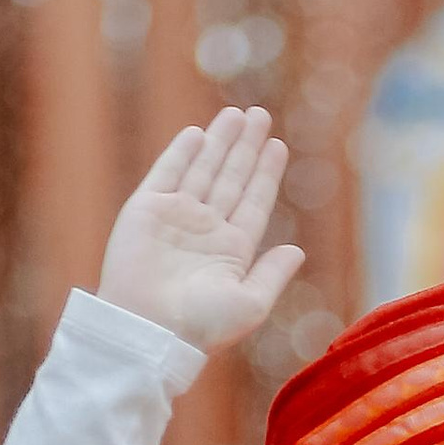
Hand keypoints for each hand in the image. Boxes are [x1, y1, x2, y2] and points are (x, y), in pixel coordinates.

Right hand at [97, 106, 303, 352]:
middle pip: (231, 178)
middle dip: (245, 147)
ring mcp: (175, 218)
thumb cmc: (201, 326)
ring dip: (219, 141)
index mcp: (232, 251)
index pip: (254, 201)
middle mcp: (205, 230)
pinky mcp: (145, 211)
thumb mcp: (250, 304)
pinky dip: (181, 153)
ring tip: (236, 115)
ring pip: (202, 170)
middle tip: (260, 115)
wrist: (148, 329)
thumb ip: (274, 275)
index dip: (266, 173)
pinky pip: (167, 173)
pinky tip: (198, 133)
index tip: (278, 146)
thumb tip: (297, 250)